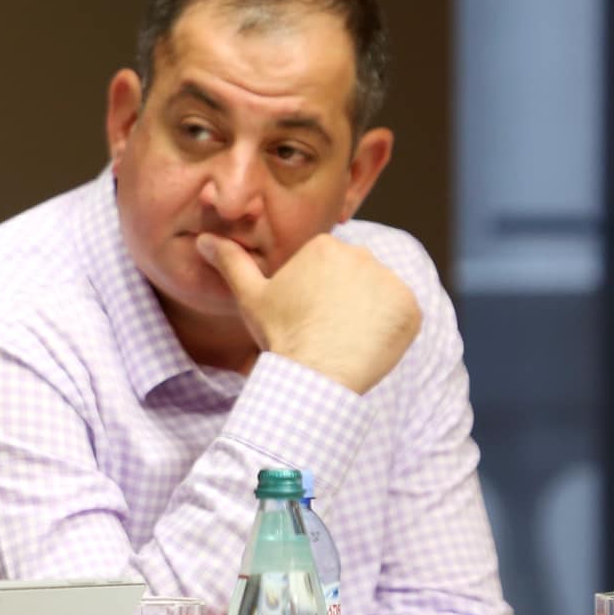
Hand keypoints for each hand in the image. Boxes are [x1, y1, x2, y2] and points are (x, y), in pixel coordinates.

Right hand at [196, 232, 420, 394]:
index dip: (316, 292)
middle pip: (355, 276)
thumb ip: (231, 261)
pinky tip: (365, 345)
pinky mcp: (410, 309)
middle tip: (324, 329)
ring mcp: (391, 281)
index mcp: (325, 246)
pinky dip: (388, 330)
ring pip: (379, 295)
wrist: (313, 375)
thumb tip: (203, 239)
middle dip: (344, 299)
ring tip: (344, 339)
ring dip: (367, 313)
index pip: (328, 265)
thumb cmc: (281, 335)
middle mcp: (363, 254)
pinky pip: (401, 315)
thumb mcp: (250, 296)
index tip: (305, 314)